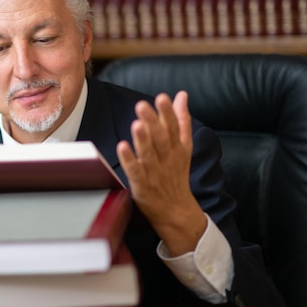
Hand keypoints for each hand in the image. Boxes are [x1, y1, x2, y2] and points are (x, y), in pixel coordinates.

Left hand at [116, 91, 206, 255]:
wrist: (177, 211)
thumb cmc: (177, 175)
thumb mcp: (184, 147)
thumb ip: (182, 120)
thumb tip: (181, 95)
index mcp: (177, 148)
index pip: (173, 127)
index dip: (167, 112)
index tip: (162, 98)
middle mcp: (167, 159)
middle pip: (160, 138)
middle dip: (152, 122)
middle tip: (142, 106)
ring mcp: (154, 173)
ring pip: (148, 154)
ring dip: (142, 140)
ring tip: (136, 124)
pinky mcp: (142, 185)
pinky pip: (135, 172)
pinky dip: (129, 160)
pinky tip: (122, 147)